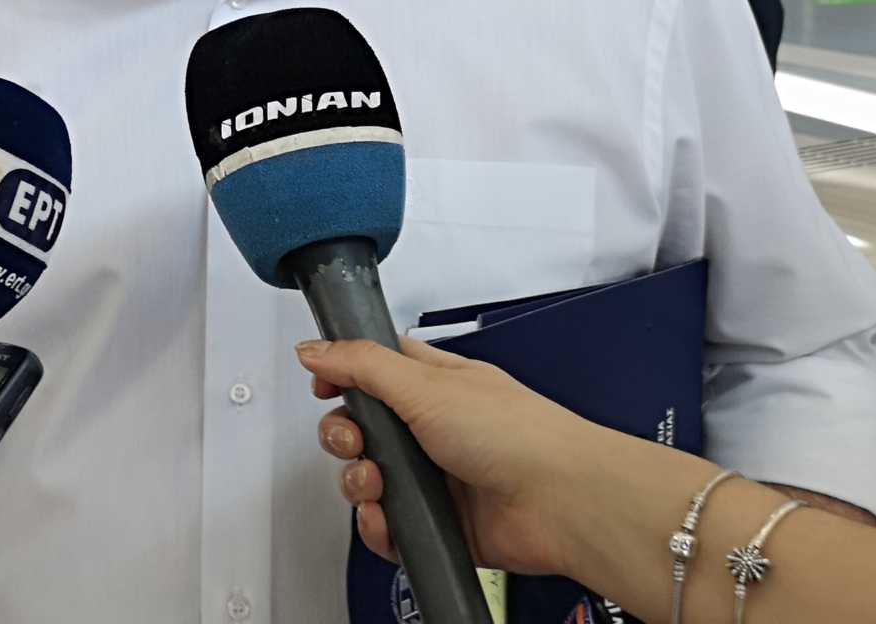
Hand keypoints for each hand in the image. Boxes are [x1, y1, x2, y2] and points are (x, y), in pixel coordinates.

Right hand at [298, 337, 631, 579]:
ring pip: (368, 479)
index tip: (324, 386)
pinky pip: (388, 526)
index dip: (342, 377)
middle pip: (360, 428)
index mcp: (434, 384)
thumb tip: (315, 349)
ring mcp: (435, 477)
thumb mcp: (425, 384)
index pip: (373, 370)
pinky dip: (380, 525)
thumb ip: (362, 365)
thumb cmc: (517, 433)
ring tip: (377, 482)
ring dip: (359, 482)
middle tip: (354, 440)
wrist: (560, 502)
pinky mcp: (438, 522)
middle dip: (343, 436)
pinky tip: (389, 516)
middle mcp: (432, 428)